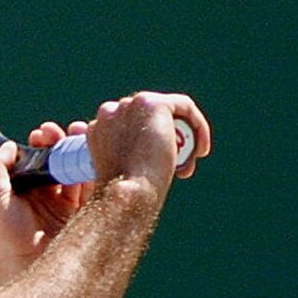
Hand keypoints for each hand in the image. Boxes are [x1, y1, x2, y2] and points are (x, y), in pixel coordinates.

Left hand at [0, 121, 92, 289]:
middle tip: (65, 132)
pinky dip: (96, 169)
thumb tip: (8, 146)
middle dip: (64, 142)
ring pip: (79, 170)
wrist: (28, 268)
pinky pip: (95, 187)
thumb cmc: (9, 238)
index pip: (38, 159)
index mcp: (28, 191)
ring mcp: (68, 205)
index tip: (43, 134)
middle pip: (61, 160)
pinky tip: (96, 155)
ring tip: (81, 136)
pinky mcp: (85, 214)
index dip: (42, 143)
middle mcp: (48, 196)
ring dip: (81, 151)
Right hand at [86, 92, 211, 194]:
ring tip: (189, 163)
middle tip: (180, 165)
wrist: (129, 193)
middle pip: (148, 117)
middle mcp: (109, 111)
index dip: (147, 144)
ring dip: (183, 135)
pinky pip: (185, 107)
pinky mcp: (153, 104)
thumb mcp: (120, 172)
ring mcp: (130, 105)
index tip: (158, 166)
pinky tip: (200, 150)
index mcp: (97, 128)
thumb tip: (147, 155)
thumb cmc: (123, 193)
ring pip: (168, 112)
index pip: (130, 126)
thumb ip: (126, 155)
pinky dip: (197, 126)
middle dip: (167, 138)